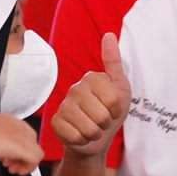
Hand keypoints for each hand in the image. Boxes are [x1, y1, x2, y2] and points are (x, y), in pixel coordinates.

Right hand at [51, 33, 130, 158]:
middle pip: (101, 115)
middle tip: (102, 120)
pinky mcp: (56, 122)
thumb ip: (114, 63)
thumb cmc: (110, 112)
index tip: (113, 109)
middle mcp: (75, 88)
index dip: (116, 110)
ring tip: (93, 127)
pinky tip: (80, 134)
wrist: (96, 138)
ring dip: (95, 133)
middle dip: (106, 123)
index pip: (113, 100)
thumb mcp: (120, 88)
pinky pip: (74, 136)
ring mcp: (64, 105)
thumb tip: (109, 35)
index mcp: (92, 78)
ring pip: (89, 128)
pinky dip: (82, 140)